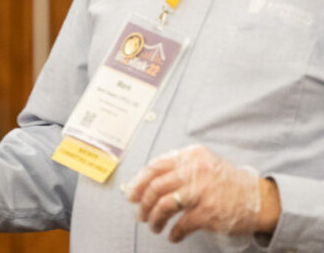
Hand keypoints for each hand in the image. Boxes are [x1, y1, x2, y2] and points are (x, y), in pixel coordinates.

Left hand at [125, 144, 274, 242]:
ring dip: (154, 219)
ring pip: (164, 205)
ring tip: (154, 226)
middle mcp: (195, 171)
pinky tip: (172, 236)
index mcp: (191, 157)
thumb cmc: (228, 184)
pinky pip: (181, 224)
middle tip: (140, 214)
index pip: (155, 167)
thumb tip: (145, 183)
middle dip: (143, 204)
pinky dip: (173, 232)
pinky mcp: (209, 212)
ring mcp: (202, 192)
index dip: (138, 182)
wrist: (261, 200)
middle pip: (156, 187)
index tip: (131, 194)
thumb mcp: (204, 165)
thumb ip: (179, 168)